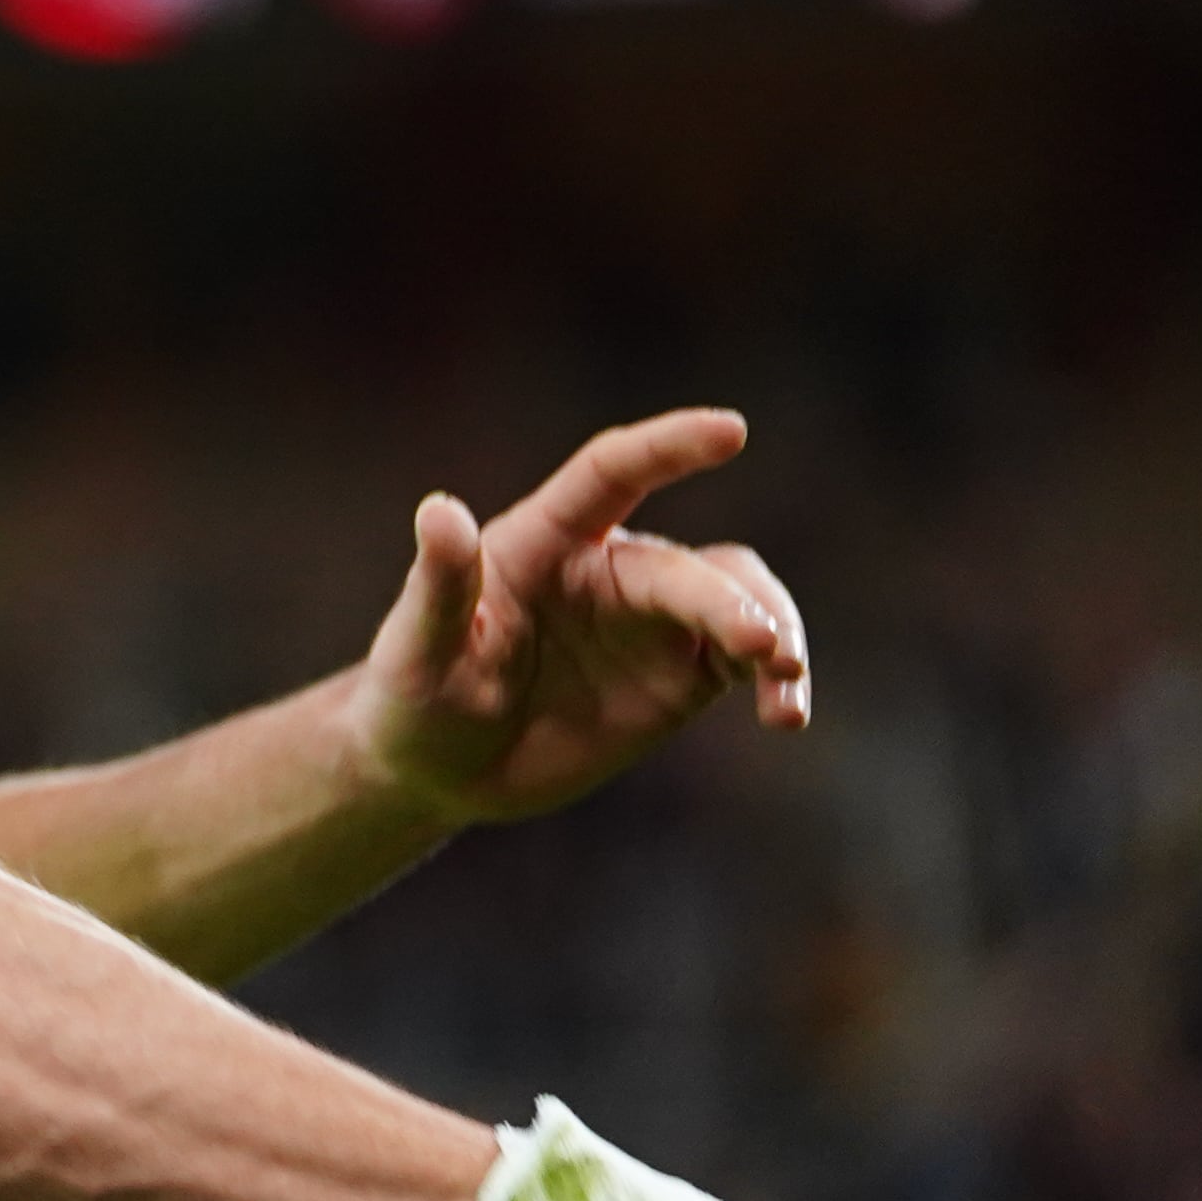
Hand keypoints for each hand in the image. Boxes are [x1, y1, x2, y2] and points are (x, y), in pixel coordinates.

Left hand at [347, 410, 808, 826]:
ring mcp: (652, 620)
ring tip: (784, 678)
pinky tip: (786, 716)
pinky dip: (777, 681)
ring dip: (773, 629)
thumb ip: (440, 585)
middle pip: (687, 568)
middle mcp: (609, 568)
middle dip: (730, 603)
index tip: (731, 431)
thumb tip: (440, 510)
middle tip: (761, 647)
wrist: (442, 769)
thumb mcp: (416, 650)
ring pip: (739, 598)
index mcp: (544, 539)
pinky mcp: (681, 675)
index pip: (612, 473)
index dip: (668, 447)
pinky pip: (748, 661)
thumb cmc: (414, 696)